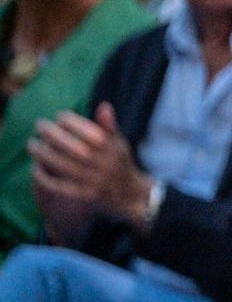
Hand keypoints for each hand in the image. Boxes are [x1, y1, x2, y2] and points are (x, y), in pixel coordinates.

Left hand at [28, 105, 150, 228]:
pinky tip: (35, 168)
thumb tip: (104, 106)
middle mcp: (104, 164)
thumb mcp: (119, 143)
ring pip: (62, 165)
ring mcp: (94, 180)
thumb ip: (109, 126)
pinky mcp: (85, 195)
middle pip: (71, 146)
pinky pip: (61, 186)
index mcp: (112, 148)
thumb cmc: (119, 162)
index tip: (59, 116)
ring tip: (31, 144)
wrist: (129, 194)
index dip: (69, 120)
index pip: (87, 129)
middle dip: (51, 134)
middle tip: (39, 125)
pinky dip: (46, 178)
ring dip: (43, 154)